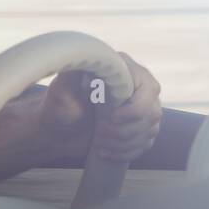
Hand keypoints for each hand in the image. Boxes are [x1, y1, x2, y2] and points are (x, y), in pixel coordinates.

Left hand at [35, 52, 162, 162]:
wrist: (56, 131)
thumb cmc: (57, 106)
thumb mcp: (62, 88)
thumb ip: (73, 72)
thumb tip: (83, 55)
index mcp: (122, 71)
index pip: (148, 87)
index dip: (135, 107)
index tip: (112, 117)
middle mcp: (137, 87)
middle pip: (152, 112)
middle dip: (125, 129)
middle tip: (100, 131)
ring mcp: (141, 109)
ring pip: (150, 130)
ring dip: (123, 142)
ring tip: (99, 142)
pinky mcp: (139, 129)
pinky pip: (145, 144)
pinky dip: (125, 152)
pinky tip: (106, 152)